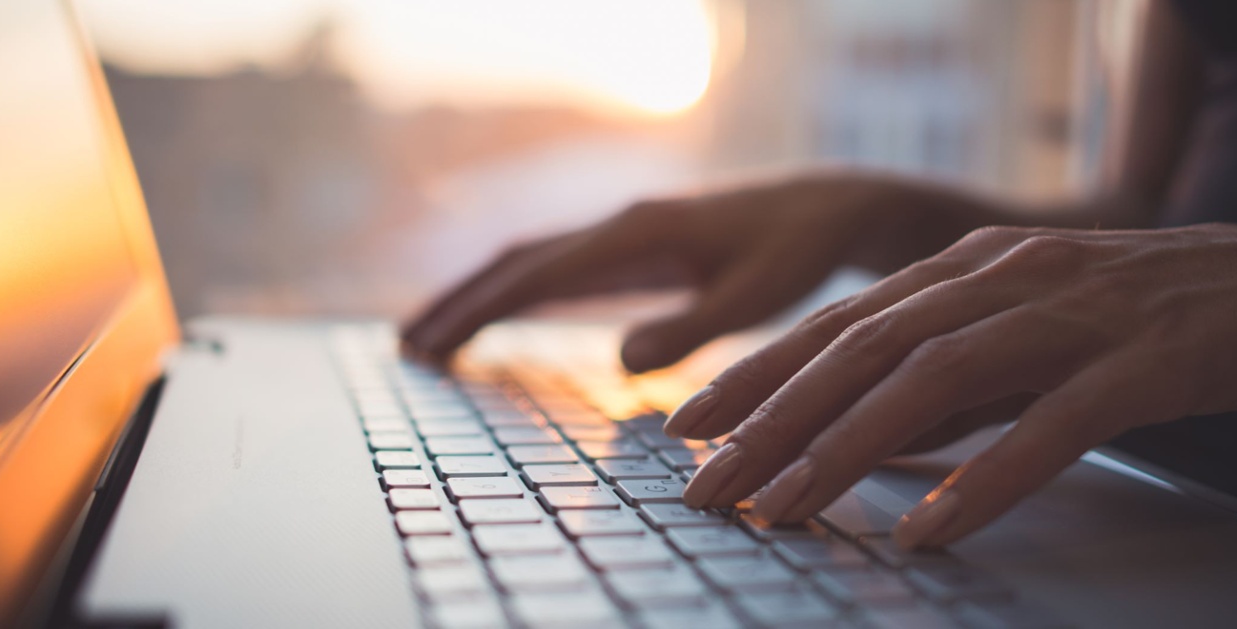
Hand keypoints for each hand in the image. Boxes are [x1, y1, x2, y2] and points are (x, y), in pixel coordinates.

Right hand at [403, 171, 989, 371]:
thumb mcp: (757, 297)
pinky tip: (500, 318)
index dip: (480, 310)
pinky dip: (518, 293)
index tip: (433, 344)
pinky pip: (560, 268)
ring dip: (480, 297)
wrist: (830, 208)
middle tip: (407, 348)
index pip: (539, 273)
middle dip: (460, 303)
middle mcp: (621, 225)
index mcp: (639, 233)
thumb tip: (621, 360)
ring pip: (532, 261)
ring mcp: (625, 233)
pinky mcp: (637, 247)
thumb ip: (693, 328)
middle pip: (517, 261)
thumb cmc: (800, 253)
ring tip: (430, 338)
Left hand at [668, 224, 1236, 548]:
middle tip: (708, 485)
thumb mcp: (1027, 327)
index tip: (689, 426)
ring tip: (786, 511)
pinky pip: (1051, 424)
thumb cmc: (1147, 311)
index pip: (839, 323)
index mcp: (969, 268)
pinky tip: (931, 529)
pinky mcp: (1142, 360)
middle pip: (864, 350)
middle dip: (773, 421)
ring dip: (847, 449)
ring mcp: (1072, 314)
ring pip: (935, 380)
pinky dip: (985, 477)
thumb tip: (870, 436)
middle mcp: (1004, 278)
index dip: (758, 374)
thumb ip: (952, 373)